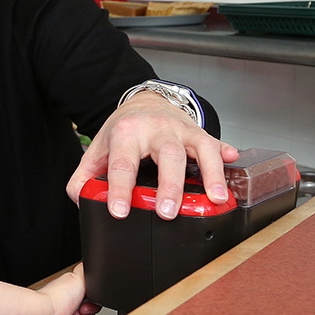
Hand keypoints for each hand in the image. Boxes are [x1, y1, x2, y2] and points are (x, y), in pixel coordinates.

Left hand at [34, 263, 91, 314]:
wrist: (44, 314)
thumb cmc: (57, 297)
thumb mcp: (78, 277)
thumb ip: (86, 271)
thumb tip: (91, 264)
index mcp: (71, 289)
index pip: (91, 296)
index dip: (93, 300)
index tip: (89, 300)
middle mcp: (67, 302)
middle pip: (89, 310)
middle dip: (87, 313)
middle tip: (79, 310)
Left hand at [66, 91, 238, 219]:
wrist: (143, 102)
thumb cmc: (122, 131)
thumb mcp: (96, 151)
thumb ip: (83, 178)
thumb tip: (82, 202)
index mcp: (126, 134)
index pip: (122, 164)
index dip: (120, 189)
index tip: (119, 211)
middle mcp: (156, 130)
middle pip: (166, 156)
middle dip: (169, 186)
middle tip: (167, 213)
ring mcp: (180, 130)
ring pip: (198, 148)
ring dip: (209, 173)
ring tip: (214, 199)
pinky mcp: (198, 132)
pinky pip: (215, 142)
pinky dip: (224, 152)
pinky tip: (231, 161)